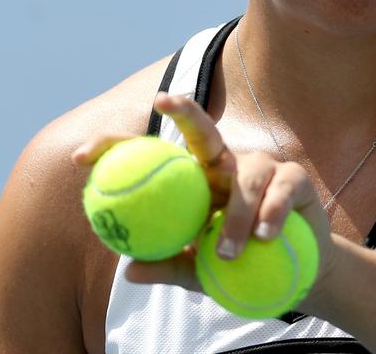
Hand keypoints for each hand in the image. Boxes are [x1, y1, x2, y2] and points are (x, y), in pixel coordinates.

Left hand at [71, 92, 336, 297]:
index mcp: (194, 180)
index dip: (116, 147)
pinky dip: (270, 213)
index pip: (152, 156)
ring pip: (245, 173)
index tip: (80, 156)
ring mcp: (262, 167)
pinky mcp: (294, 179)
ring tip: (225, 253)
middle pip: (203, 129)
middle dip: (185, 109)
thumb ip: (168, 266)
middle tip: (164, 100)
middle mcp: (225, 165)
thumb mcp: (197, 271)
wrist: (296, 276)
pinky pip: (281, 189)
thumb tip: (130, 271)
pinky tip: (264, 236)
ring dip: (234, 214)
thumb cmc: (238, 267)